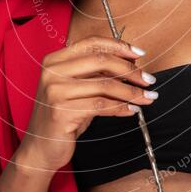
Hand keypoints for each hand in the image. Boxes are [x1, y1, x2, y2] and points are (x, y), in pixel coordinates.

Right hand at [18, 35, 155, 172]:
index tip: (139, 53)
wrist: (41, 148)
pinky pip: (100, 106)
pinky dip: (121, 107)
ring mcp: (54, 91)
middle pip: (100, 60)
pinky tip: (132, 110)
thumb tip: (132, 63)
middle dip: (130, 70)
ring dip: (131, 91)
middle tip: (148, 79)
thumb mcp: (78, 89)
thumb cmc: (64, 116)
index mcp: (55, 60)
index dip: (118, 46)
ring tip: (146, 97)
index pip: (92, 43)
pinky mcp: (60, 112)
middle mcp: (52, 72)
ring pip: (104, 85)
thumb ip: (97, 74)